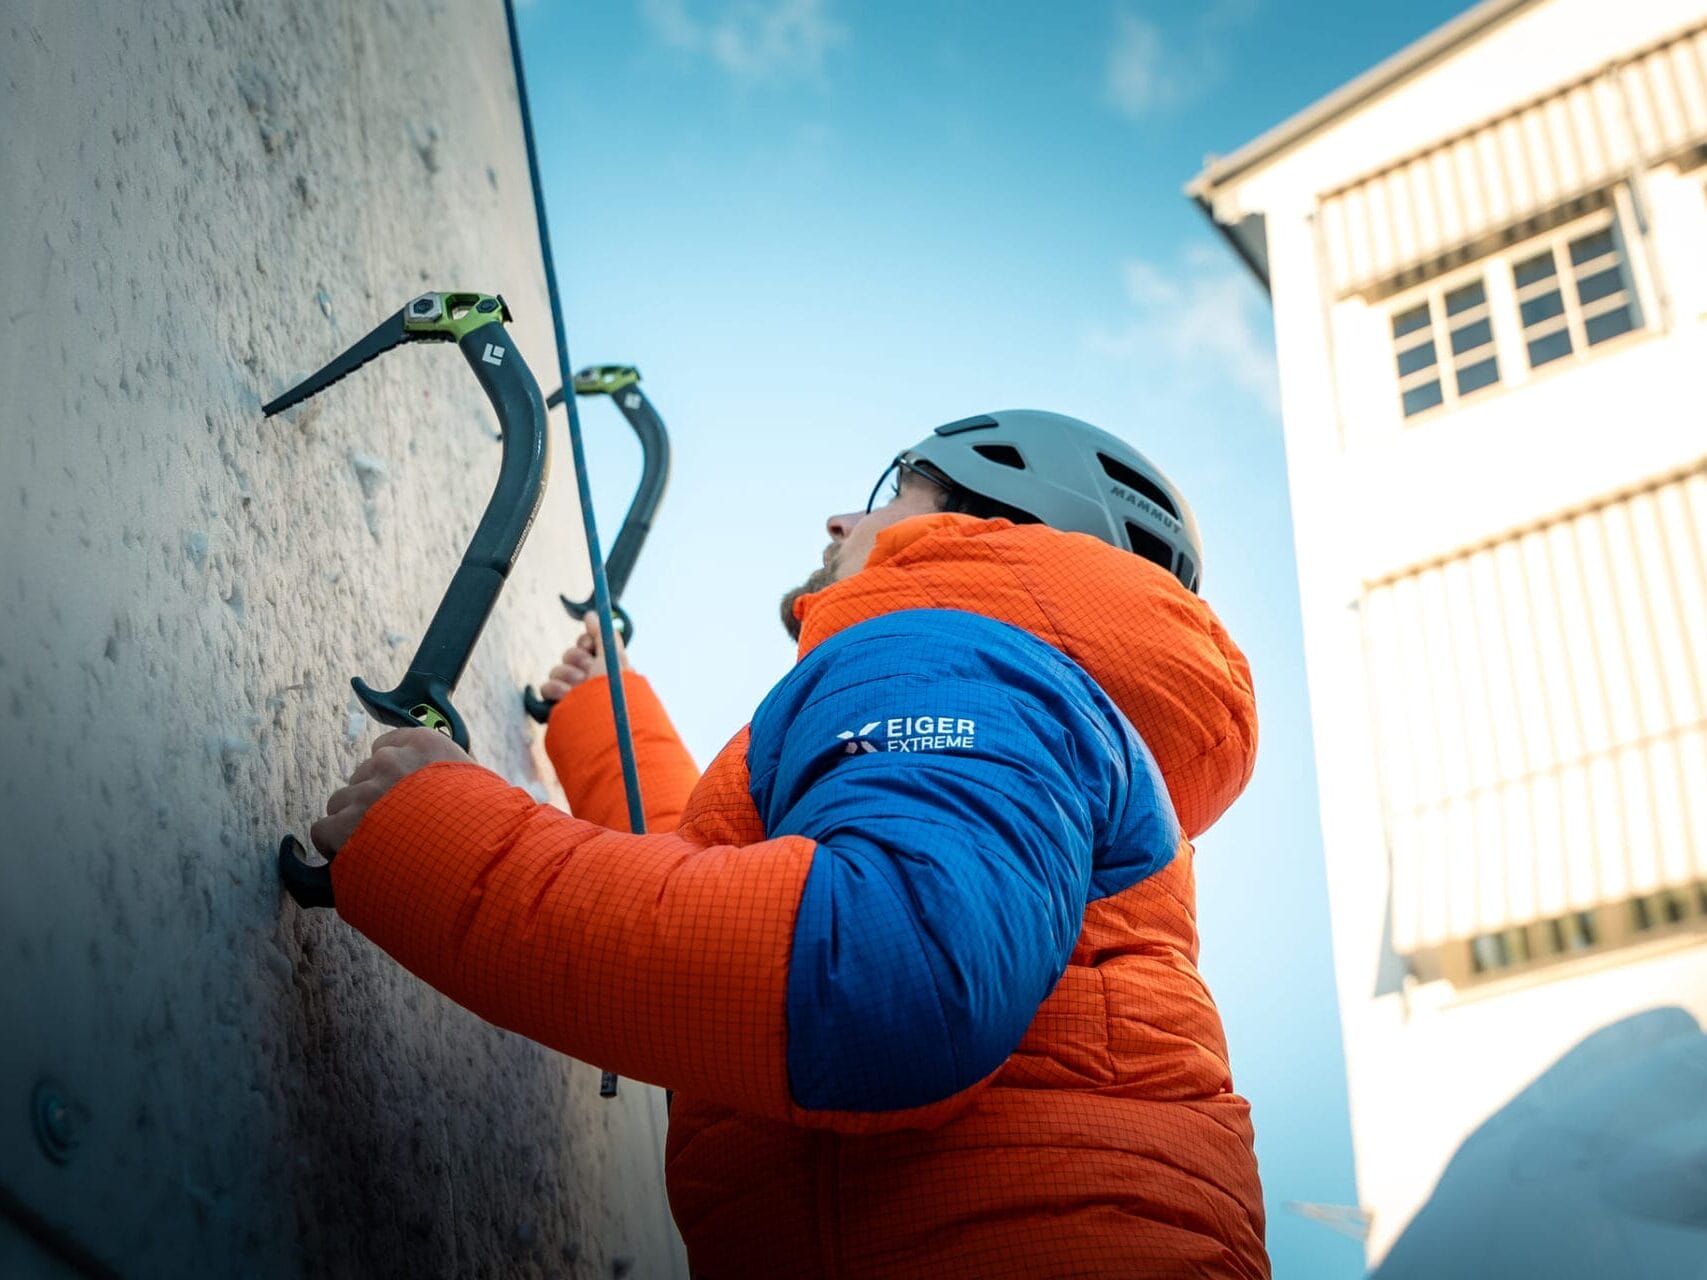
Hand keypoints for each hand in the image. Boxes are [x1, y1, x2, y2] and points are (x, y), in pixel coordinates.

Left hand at [310, 726, 471, 856]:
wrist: (475, 856)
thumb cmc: (487, 828)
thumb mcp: (478, 787)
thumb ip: (450, 779)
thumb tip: (442, 794)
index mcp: (425, 744)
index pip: (387, 745)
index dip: (390, 773)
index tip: (399, 793)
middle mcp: (391, 762)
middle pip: (363, 775)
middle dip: (374, 800)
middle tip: (396, 827)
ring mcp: (366, 792)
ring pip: (341, 802)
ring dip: (354, 823)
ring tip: (382, 846)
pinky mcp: (345, 823)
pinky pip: (323, 830)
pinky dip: (334, 846)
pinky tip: (358, 858)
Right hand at [538, 613, 630, 700]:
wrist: (600, 722)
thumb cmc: (612, 689)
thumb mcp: (613, 657)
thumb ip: (602, 633)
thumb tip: (590, 614)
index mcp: (605, 667)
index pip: (586, 644)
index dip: (586, 642)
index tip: (590, 646)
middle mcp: (589, 680)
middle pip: (571, 654)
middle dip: (578, 661)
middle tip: (588, 672)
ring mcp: (572, 693)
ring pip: (557, 669)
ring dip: (567, 676)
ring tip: (578, 688)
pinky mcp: (557, 706)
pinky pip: (546, 687)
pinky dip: (556, 690)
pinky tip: (566, 697)